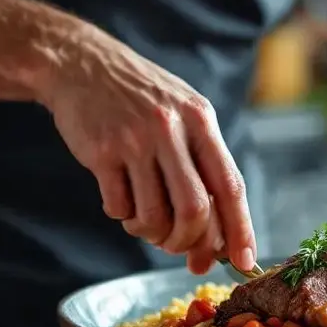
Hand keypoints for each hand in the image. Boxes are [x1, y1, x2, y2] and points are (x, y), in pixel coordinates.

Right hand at [38, 24, 255, 270]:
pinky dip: (124, 218)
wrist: (83, 65)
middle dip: (190, 241)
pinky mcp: (101, 152)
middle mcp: (171, 129)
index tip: (243, 261)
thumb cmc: (142, 100)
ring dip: (153, 234)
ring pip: (155, 216)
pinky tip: (122, 200)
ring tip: (146, 222)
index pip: (230, 186)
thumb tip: (213, 241)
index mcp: (201, 120)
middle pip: (195, 210)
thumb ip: (202, 168)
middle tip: (180, 248)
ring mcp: (134, 141)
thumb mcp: (183, 115)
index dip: (240, 229)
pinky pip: (119, 208)